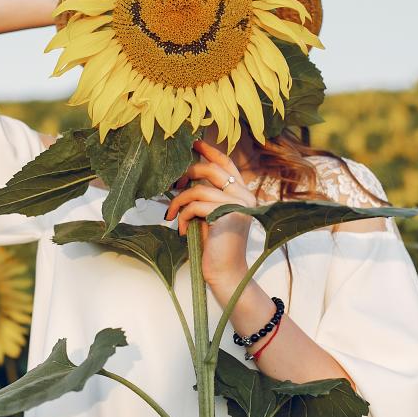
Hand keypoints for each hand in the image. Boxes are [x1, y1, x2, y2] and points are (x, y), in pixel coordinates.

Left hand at [164, 140, 257, 289]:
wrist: (226, 273)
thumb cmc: (215, 245)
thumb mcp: (210, 215)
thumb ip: (206, 195)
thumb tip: (185, 175)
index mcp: (242, 193)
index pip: (226, 164)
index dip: (209, 151)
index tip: (193, 142)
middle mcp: (245, 196)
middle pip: (211, 169)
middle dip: (188, 173)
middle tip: (174, 184)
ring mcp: (239, 205)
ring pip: (198, 189)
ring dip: (179, 202)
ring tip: (172, 216)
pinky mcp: (228, 216)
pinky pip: (196, 205)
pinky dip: (183, 216)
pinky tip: (180, 229)